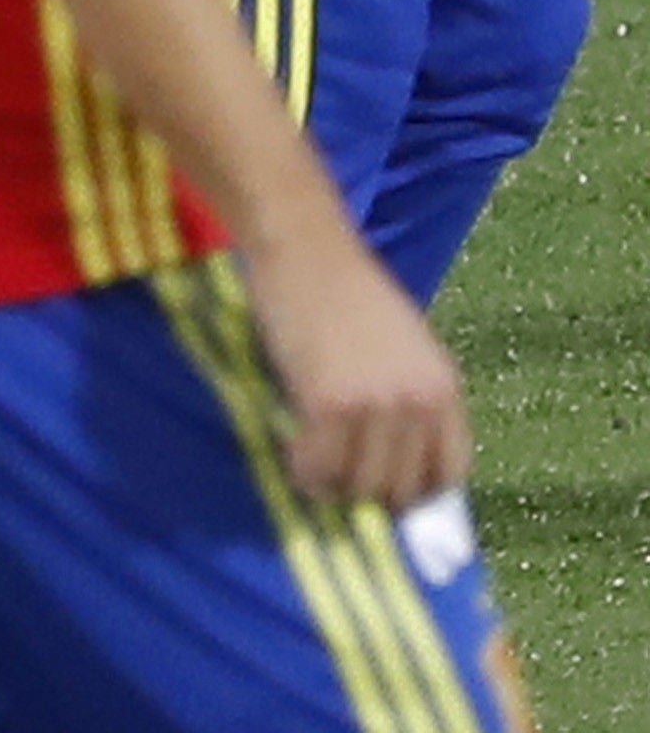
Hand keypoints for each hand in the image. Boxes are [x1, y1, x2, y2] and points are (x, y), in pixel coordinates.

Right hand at [239, 227, 470, 509]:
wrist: (305, 249)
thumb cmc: (346, 290)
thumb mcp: (402, 347)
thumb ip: (408, 395)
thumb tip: (391, 455)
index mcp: (444, 389)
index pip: (450, 472)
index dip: (418, 492)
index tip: (387, 488)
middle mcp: (419, 403)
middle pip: (404, 488)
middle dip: (371, 495)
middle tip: (339, 482)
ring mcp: (376, 406)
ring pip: (363, 485)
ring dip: (335, 487)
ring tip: (313, 469)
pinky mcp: (329, 404)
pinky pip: (321, 465)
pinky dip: (306, 470)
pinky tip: (294, 454)